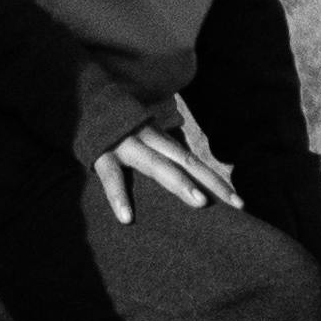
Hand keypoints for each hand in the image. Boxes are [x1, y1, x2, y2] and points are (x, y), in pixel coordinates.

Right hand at [87, 97, 241, 223]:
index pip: (195, 161)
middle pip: (187, 161)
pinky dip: (118, 197)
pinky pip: (111, 177)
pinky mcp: (101, 155)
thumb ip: (160, 157)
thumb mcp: (142, 141)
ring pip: (158, 165)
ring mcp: (127, 146)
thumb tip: (183, 182)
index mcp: (160, 140)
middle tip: (235, 204)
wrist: (80, 103)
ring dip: (180, 182)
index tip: (240, 203)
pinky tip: (127, 218)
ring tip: (200, 203)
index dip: (217, 180)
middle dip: (212, 182)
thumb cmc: (115, 131)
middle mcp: (150, 140)